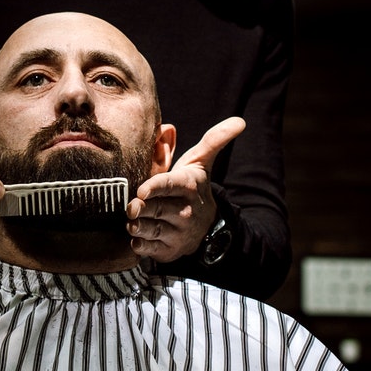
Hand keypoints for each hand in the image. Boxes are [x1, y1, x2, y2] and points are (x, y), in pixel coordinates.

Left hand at [127, 117, 244, 263]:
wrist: (206, 224)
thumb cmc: (193, 185)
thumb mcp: (202, 162)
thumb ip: (214, 140)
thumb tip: (240, 121)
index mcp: (188, 186)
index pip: (169, 185)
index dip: (154, 188)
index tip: (141, 191)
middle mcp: (185, 212)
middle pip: (156, 209)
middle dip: (141, 209)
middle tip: (130, 207)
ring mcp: (177, 233)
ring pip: (152, 230)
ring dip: (138, 227)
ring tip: (131, 222)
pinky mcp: (169, 250)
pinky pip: (150, 250)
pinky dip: (139, 245)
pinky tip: (135, 237)